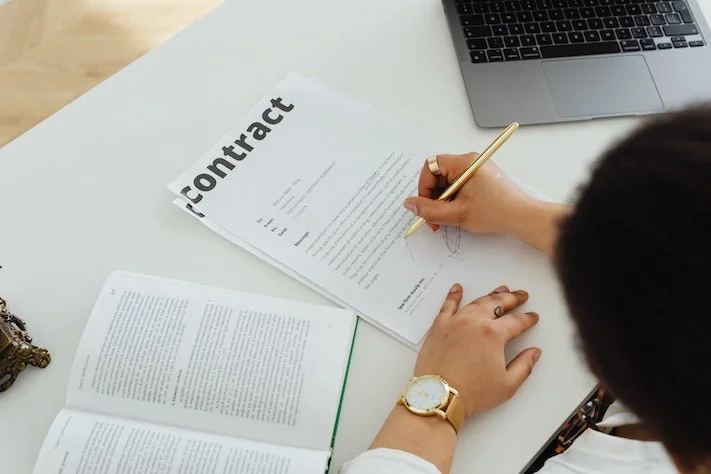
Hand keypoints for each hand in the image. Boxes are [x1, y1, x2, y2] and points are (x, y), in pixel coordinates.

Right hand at [403, 153, 532, 234]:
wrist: (522, 218)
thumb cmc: (496, 212)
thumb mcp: (457, 214)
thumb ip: (429, 210)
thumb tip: (409, 204)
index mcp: (465, 163)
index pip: (431, 166)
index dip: (424, 186)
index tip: (424, 205)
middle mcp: (470, 161)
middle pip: (438, 175)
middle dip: (432, 197)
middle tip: (434, 217)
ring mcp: (475, 170)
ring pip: (446, 182)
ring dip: (442, 201)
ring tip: (447, 218)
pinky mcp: (479, 179)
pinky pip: (457, 186)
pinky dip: (452, 200)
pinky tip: (456, 213)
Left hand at [415, 283, 540, 417]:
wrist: (439, 395)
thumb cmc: (472, 392)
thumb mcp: (506, 385)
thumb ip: (524, 366)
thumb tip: (534, 352)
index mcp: (494, 334)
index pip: (516, 321)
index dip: (528, 319)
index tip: (533, 317)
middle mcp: (475, 322)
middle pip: (498, 304)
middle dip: (512, 298)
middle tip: (521, 295)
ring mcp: (456, 321)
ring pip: (476, 302)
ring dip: (490, 295)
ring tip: (500, 290)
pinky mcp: (439, 326)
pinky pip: (448, 305)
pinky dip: (454, 295)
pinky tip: (458, 288)